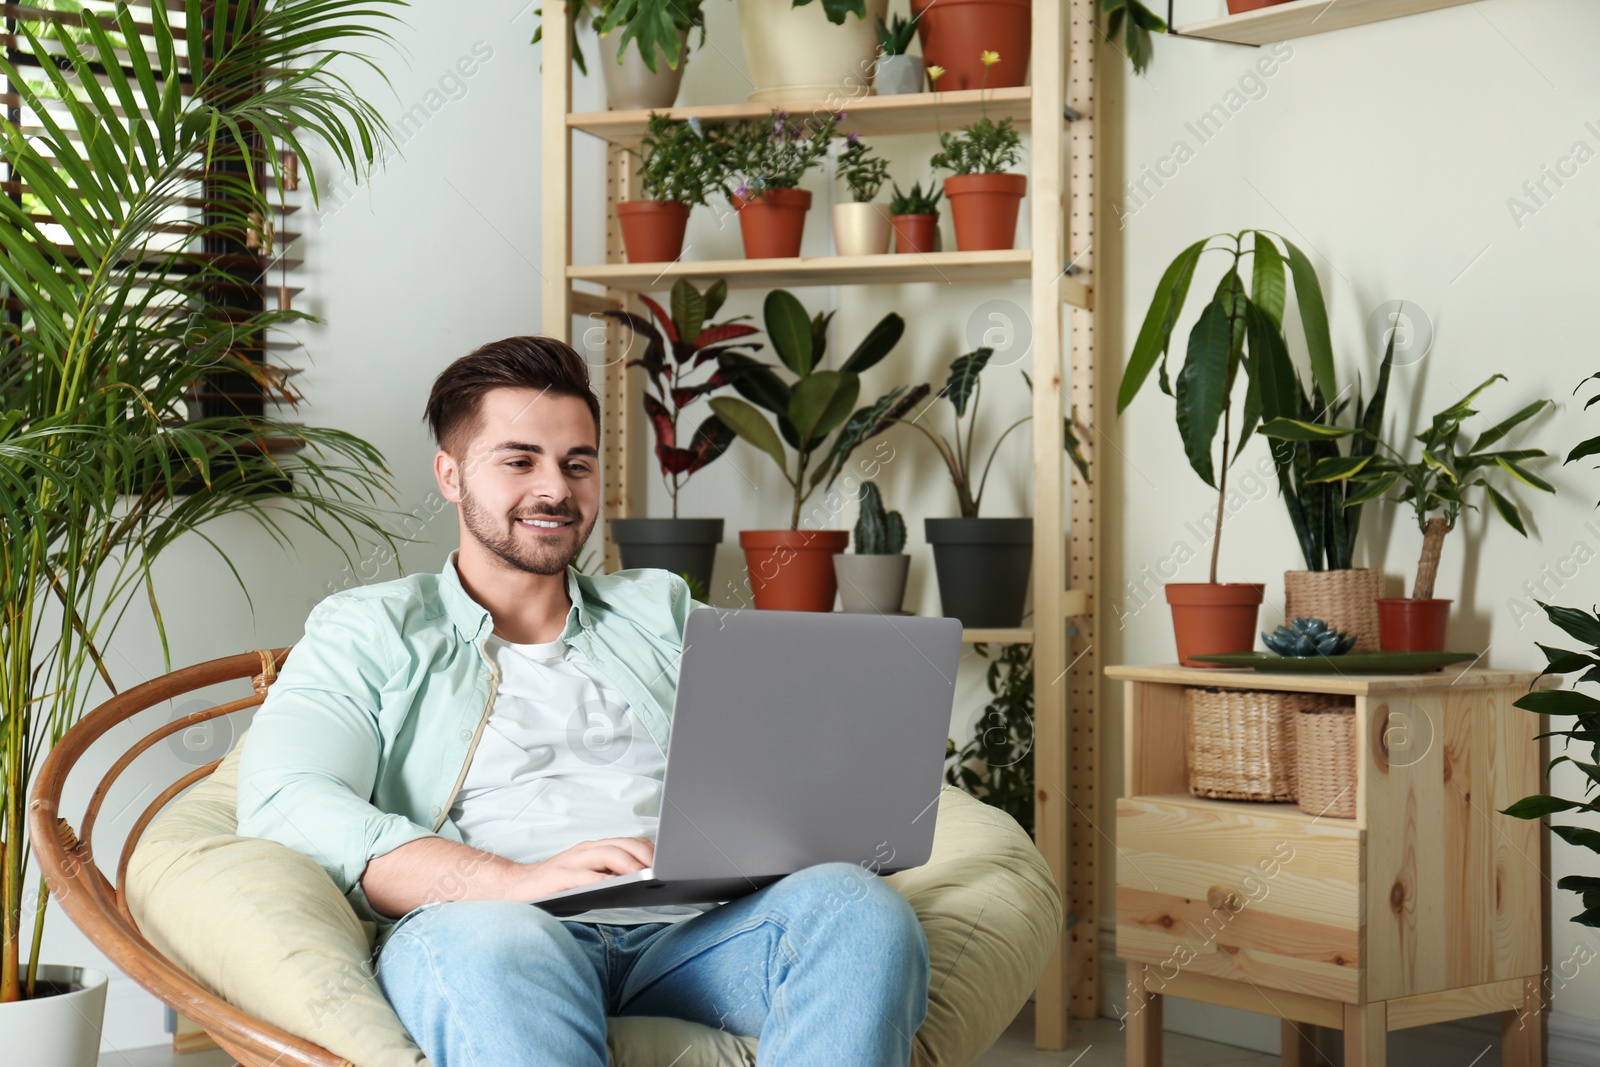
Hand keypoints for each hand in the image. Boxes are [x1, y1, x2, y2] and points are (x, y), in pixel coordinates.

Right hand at [508, 837, 654, 898]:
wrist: (514, 887)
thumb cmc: (557, 887)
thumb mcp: (588, 878)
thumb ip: (610, 876)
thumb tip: (643, 884)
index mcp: (595, 849)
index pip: (629, 843)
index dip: (650, 849)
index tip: (670, 859)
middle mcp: (585, 850)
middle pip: (622, 845)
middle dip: (645, 855)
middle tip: (664, 868)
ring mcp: (571, 861)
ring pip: (606, 855)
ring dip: (628, 864)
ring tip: (646, 874)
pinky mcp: (557, 877)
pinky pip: (583, 876)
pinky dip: (600, 880)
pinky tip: (614, 886)